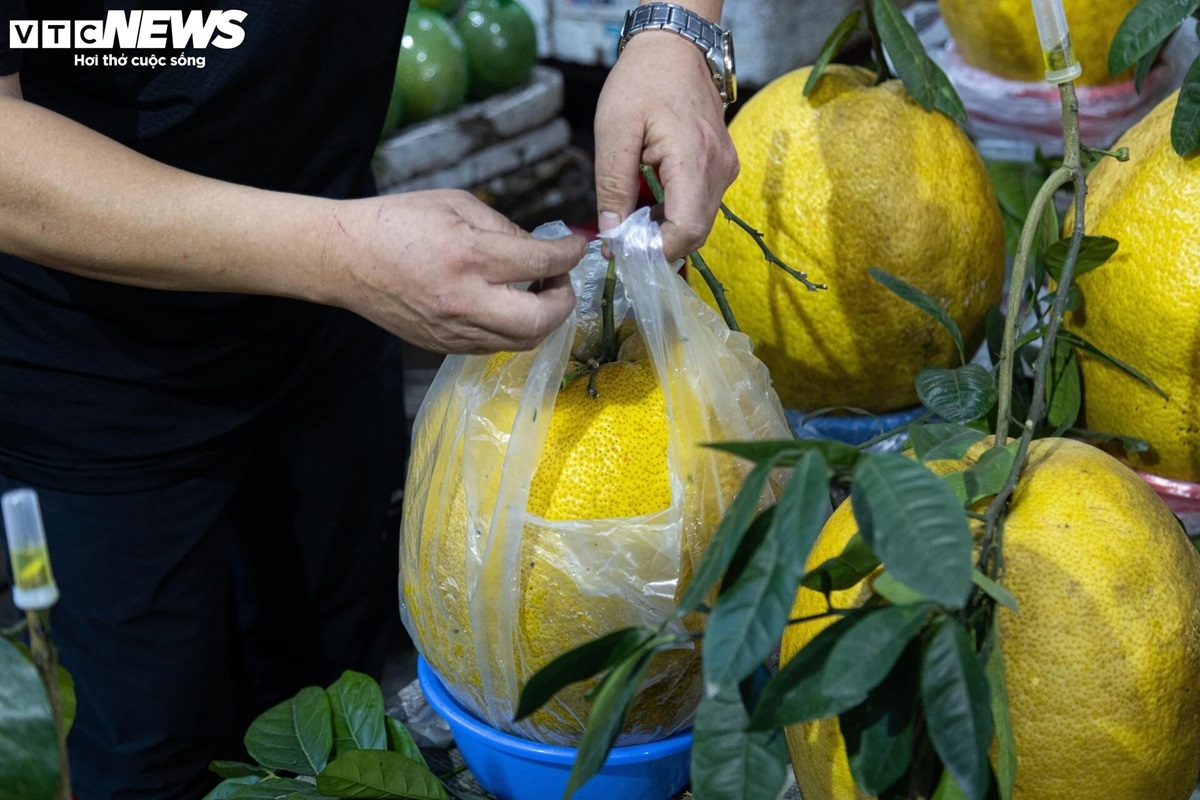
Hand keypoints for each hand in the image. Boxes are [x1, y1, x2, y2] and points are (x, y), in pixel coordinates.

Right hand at [327, 189, 586, 353]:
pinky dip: (514, 328)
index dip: (569, 255)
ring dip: (542, 319)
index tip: (578, 247)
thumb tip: (540, 249)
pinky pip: (496, 345)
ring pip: (522, 341)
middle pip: (540, 321)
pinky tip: (508, 305)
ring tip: (537, 292)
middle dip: (564, 301)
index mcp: (468, 256)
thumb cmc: (397, 222)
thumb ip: (504, 227)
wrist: (344, 260)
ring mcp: (454, 330)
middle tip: (561, 280)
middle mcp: (464, 300)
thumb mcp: (456, 205)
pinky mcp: (444, 346)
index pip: (540, 263)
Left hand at [593, 29, 737, 260]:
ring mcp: (725, 168)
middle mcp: (719, 170)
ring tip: (629, 217)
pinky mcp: (722, 166)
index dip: (655, 250)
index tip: (622, 251)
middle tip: (619, 240)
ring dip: (664, 230)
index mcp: (694, 160)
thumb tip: (612, 234)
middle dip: (657, 245)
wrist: (674, 48)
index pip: (686, 230)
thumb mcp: (614, 132)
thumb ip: (613, 186)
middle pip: (694, 233)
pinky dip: (674, 213)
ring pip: (698, 222)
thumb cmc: (642, 81)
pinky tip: (647, 203)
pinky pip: (700, 204)